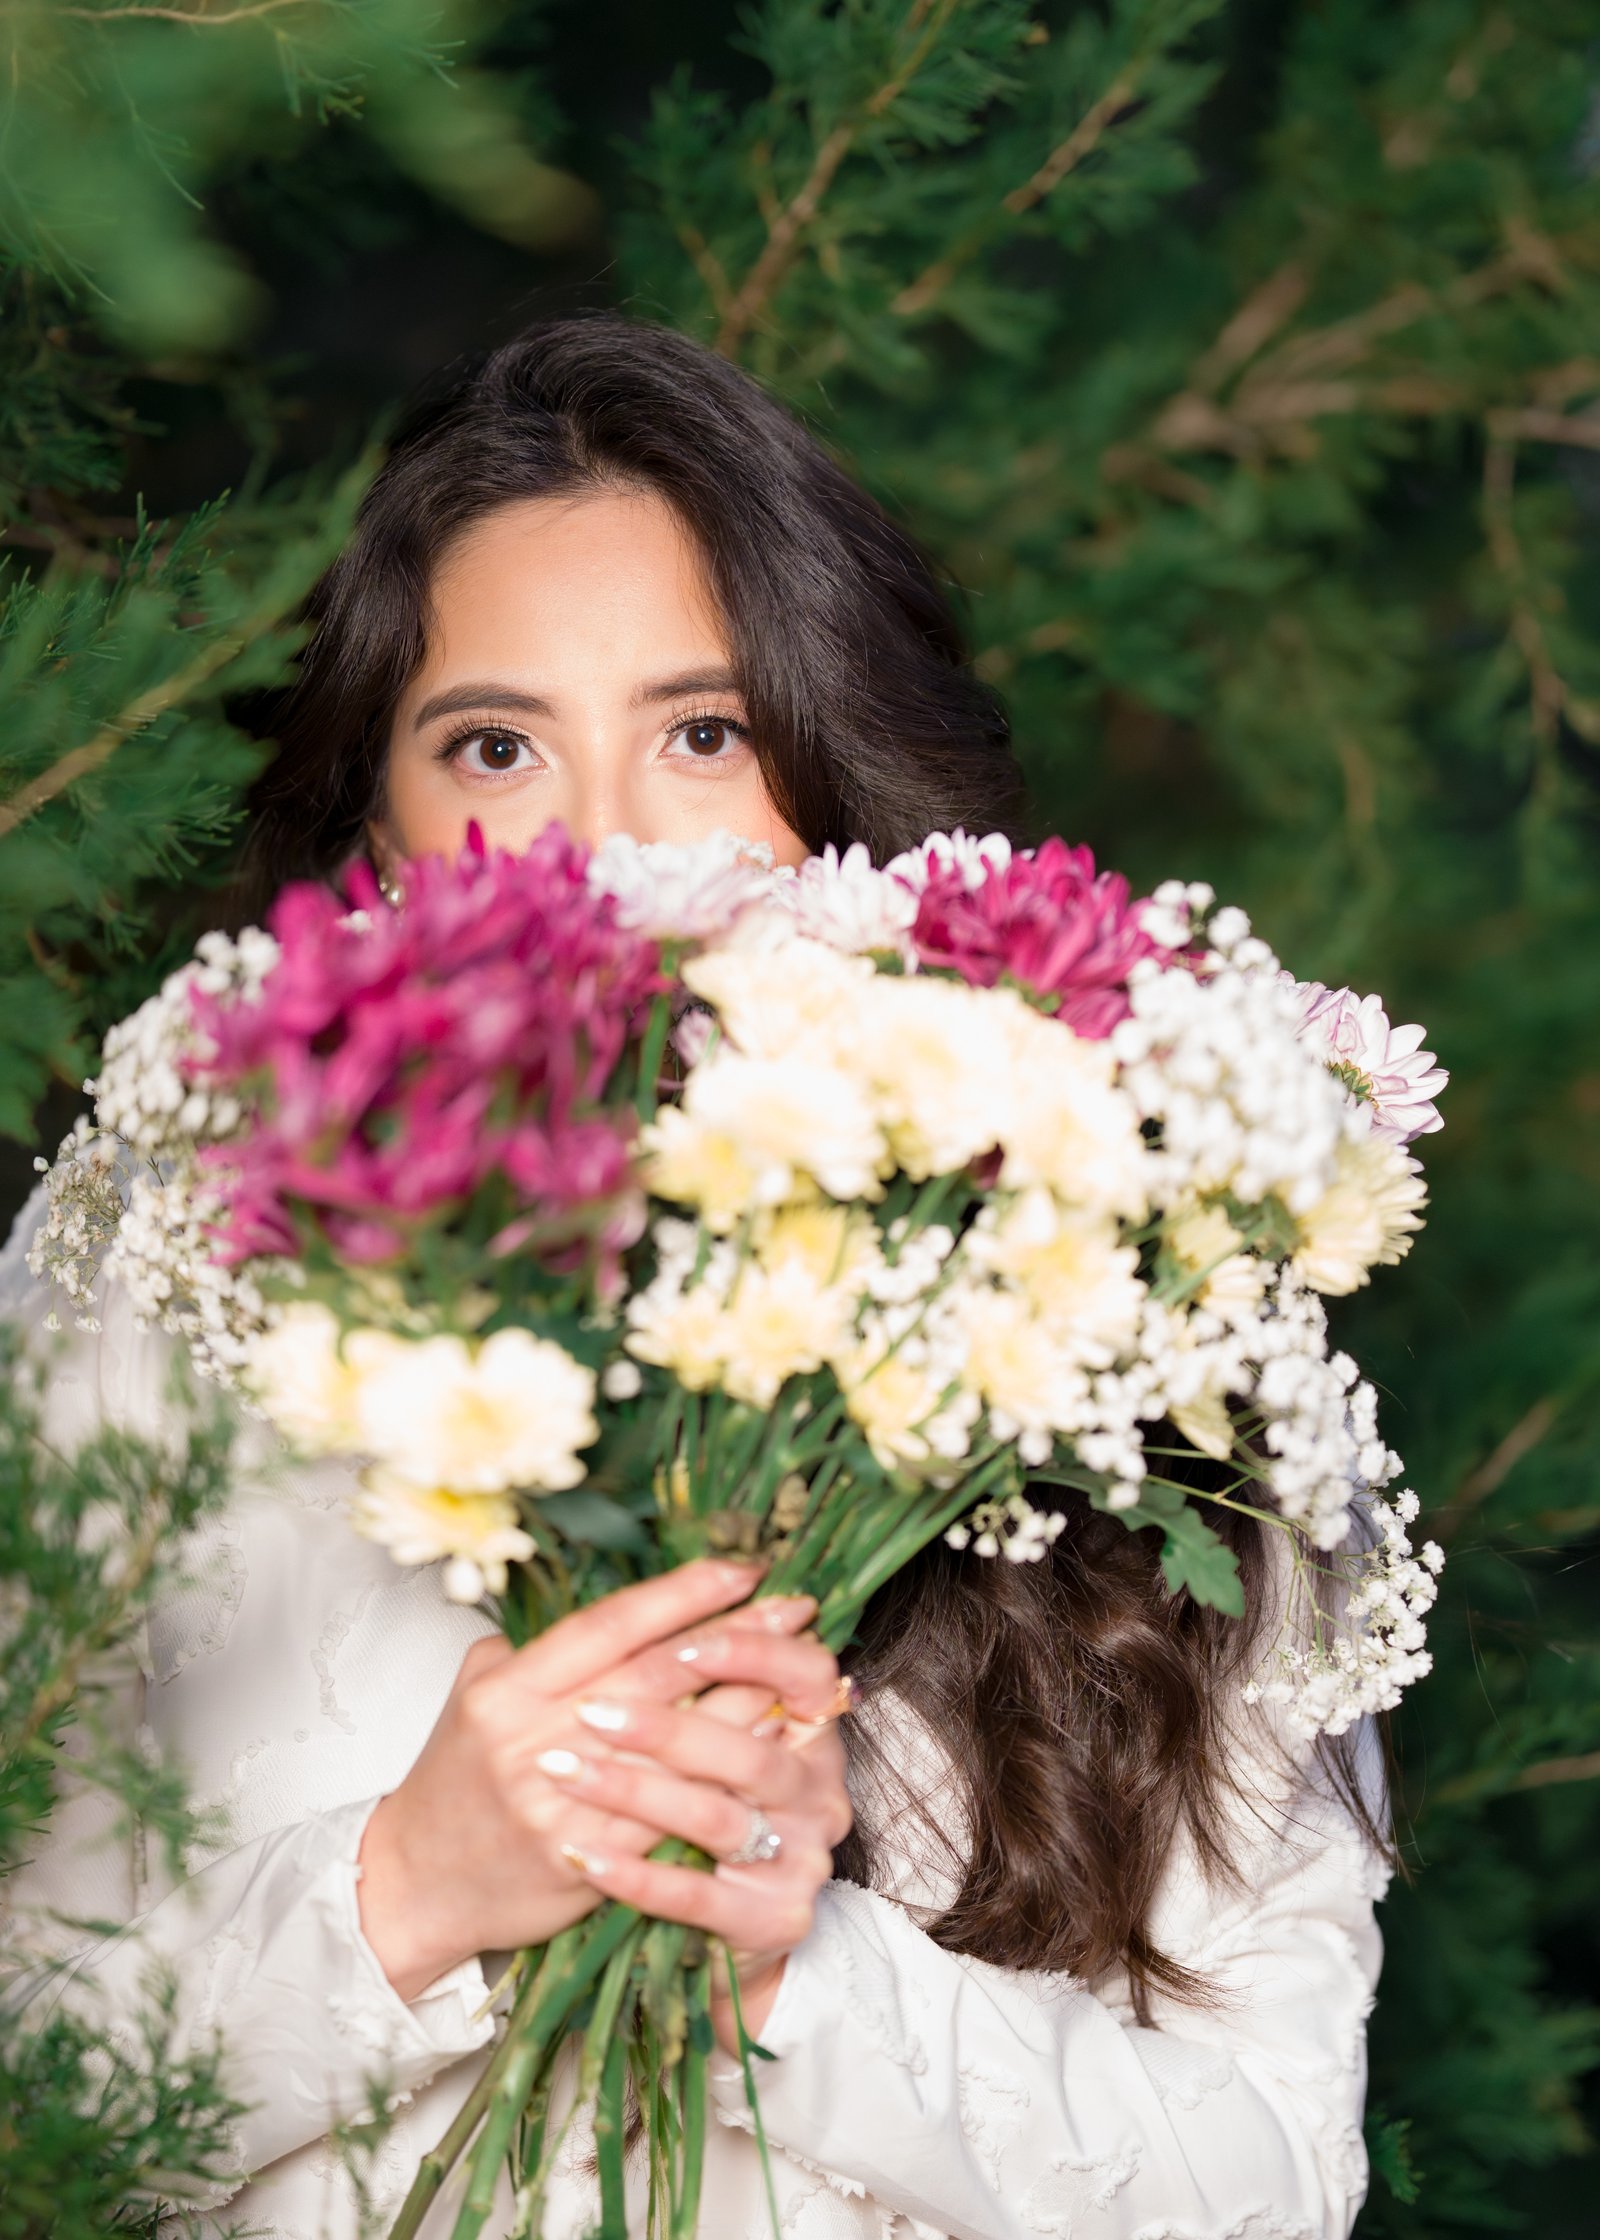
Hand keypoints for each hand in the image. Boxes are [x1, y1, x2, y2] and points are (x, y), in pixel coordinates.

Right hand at [356, 1559, 847, 2004]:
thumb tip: (626, 1610)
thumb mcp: (477, 1693)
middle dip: (734, 1637)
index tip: (740, 1570)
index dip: (681, 1595)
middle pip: (654, 1676)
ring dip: (748, 1703)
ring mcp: (561, 1804)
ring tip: (803, 1670)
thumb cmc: (458, 1778)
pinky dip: (727, 1775)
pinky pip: (672, 1811)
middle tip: (794, 1608)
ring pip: (676, 1745)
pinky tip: (772, 1748)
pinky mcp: (587, 1859)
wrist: (419, 1882)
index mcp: (507, 1690)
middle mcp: (532, 1741)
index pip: (609, 1626)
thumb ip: (539, 1649)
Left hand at [548, 1666, 852, 2050]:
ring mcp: (799, 1859)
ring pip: (716, 1816)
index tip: (679, 1644)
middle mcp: (818, 1792)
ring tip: (559, 1771)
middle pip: (752, 1748)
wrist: (713, 1933)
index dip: (748, 1652)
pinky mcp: (769, 1920)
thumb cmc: (699, 1808)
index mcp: (813, 1730)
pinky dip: (634, 1875)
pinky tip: (581, 1854)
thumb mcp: (708, 1738)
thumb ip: (692, 1674)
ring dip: (633, 1791)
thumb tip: (639, 1605)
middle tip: (587, 1710)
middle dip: (665, 1725)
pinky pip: (696, 1896)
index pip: (806, 1673)